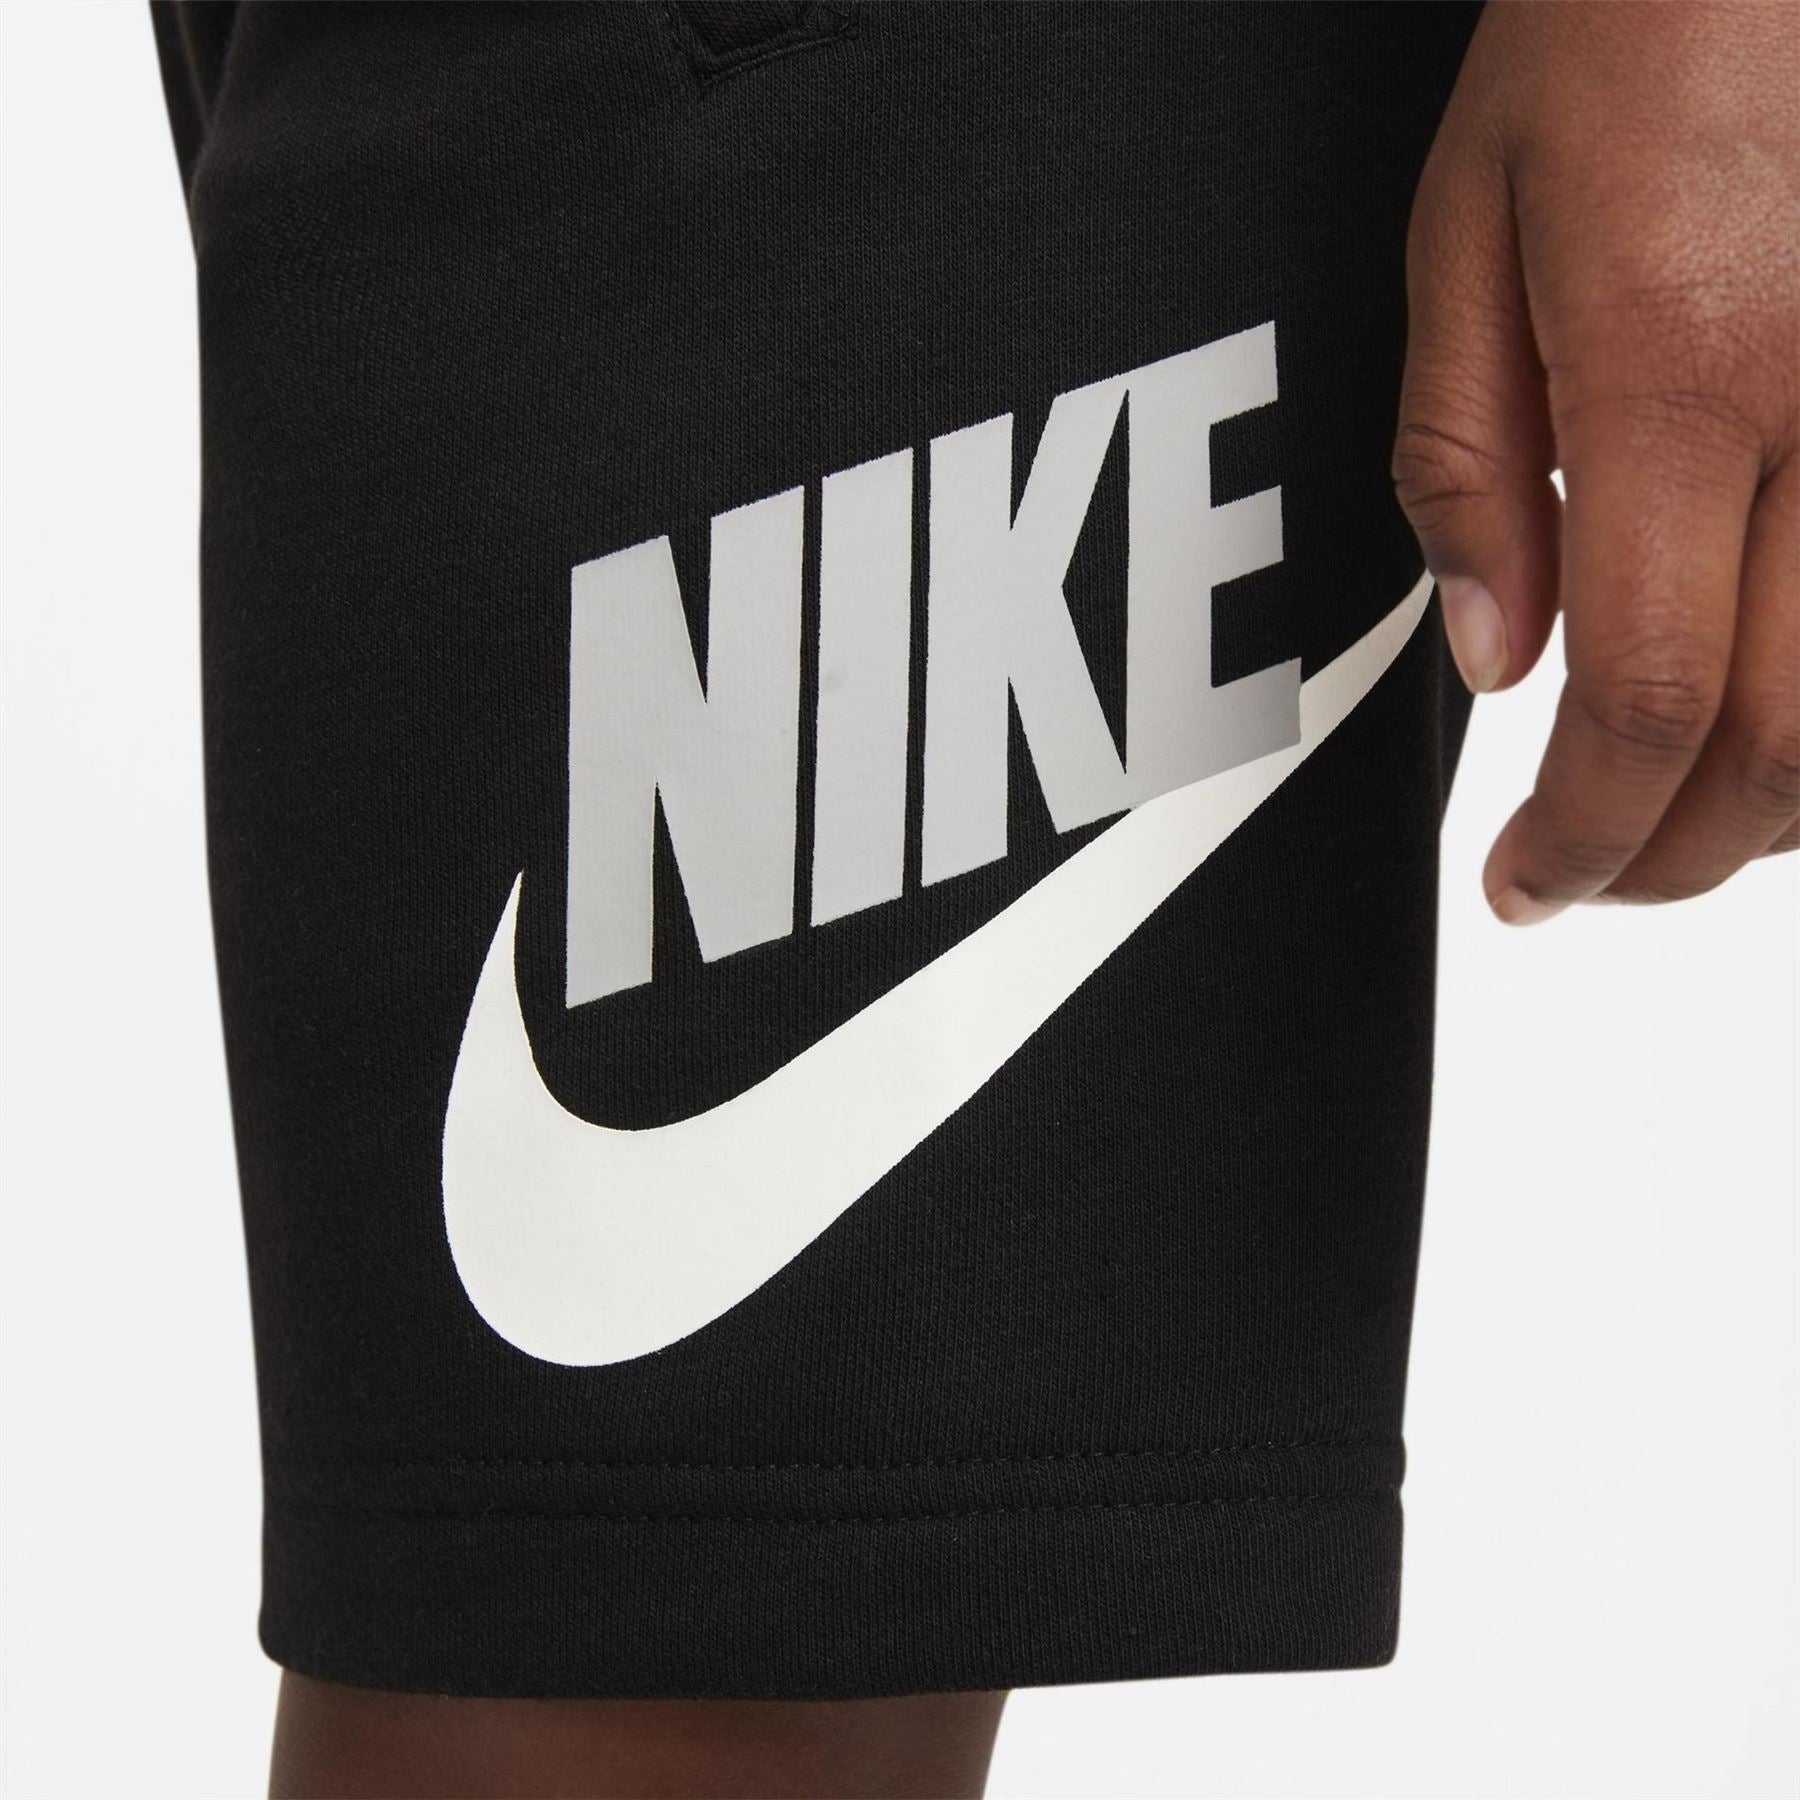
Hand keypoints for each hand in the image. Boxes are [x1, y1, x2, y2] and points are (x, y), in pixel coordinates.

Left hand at [1394, 0, 1797, 921]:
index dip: (1583, 835)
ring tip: (1667, 805)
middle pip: (1792, 743)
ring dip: (1776, 804)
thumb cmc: (1631, 19)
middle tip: (1583, 872)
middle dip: (1673, 855)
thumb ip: (1469, 463)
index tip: (1523, 884)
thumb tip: (1496, 654)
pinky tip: (1774, 705)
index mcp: (1687, 369)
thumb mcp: (1470, 228)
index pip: (1645, 695)